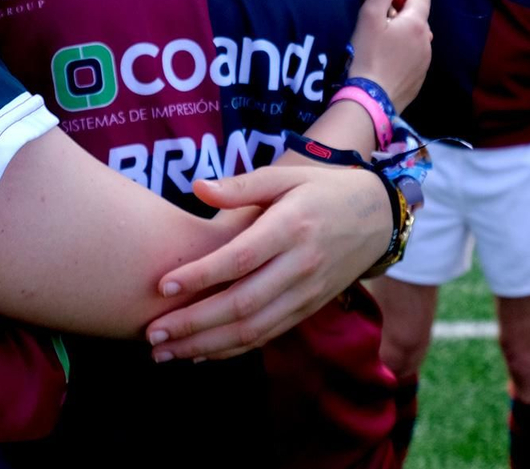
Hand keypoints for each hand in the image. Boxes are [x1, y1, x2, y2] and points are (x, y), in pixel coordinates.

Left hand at [143, 164, 392, 361]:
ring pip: (253, 329)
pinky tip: (199, 352)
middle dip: (194, 323)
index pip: (240, 258)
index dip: (201, 276)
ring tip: (165, 352)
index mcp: (291, 227)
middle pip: (242, 304)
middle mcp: (301, 265)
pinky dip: (232, 349)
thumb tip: (197, 187)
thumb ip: (241, 184)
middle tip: (152, 333)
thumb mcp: (286, 176)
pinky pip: (267, 335)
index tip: (162, 286)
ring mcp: (307, 293)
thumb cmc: (322, 189)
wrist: (376, 217)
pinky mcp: (308, 308)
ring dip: (206, 345)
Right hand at [347, 0, 430, 111]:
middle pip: (418, 16)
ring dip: (402, 29)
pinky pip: (413, 56)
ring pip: (416, 37)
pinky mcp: (418, 79)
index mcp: (417, 24)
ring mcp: (424, 63)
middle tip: (379, 9)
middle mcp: (426, 42)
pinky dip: (402, 48)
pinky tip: (384, 56)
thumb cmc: (367, 55)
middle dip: (401, 8)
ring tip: (380, 33)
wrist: (370, 100)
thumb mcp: (370, 17)